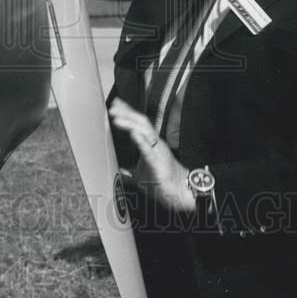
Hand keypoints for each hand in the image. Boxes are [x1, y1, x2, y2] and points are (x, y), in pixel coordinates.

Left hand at [108, 98, 194, 213]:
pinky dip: (141, 141)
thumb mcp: (142, 175)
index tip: (116, 105)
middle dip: (127, 113)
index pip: (139, 125)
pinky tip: (134, 133)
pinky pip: (149, 150)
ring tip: (118, 117)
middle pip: (141, 123)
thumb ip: (131, 171)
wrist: (182, 193)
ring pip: (145, 132)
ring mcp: (158, 152)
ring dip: (130, 123)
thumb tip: (120, 170)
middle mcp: (156, 145)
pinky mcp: (159, 164)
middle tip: (114, 106)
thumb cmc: (164, 183)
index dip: (128, 113)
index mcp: (151, 145)